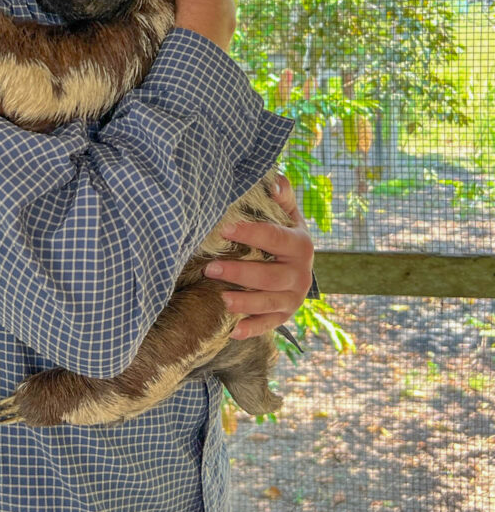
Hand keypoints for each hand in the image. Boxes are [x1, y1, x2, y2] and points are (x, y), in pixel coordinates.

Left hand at [204, 175, 313, 339]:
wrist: (299, 262)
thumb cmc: (284, 232)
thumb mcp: (287, 212)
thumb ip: (281, 195)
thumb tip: (274, 181)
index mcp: (300, 245)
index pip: (274, 238)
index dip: (250, 233)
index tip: (224, 229)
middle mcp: (301, 274)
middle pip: (270, 276)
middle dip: (240, 273)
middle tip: (211, 268)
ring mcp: (294, 297)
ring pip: (269, 303)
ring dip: (245, 303)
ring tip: (221, 299)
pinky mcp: (285, 314)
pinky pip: (269, 324)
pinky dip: (252, 329)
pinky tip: (233, 330)